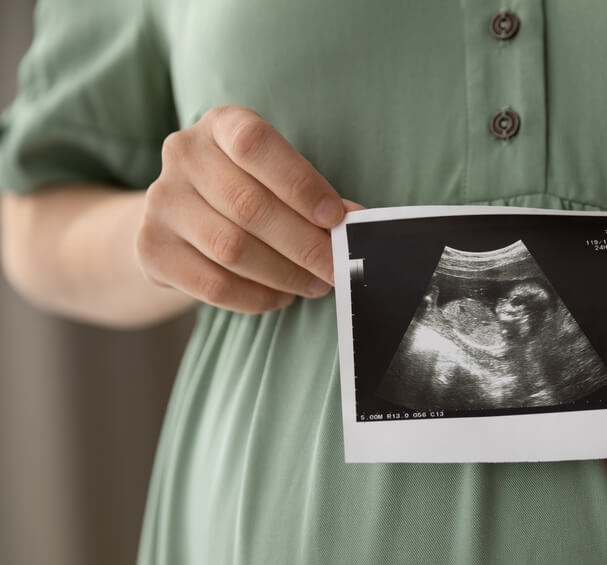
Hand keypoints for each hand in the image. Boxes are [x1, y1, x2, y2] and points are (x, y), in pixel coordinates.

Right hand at [136, 105, 362, 312]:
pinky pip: (212, 284)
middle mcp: (183, 154)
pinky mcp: (151, 248)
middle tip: (337, 267)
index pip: (255, 144)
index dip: (300, 183)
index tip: (337, 218)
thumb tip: (354, 220)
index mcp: (220, 124)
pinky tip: (281, 297)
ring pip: (230, 249)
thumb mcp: (277, 178)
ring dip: (284, 274)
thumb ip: (312, 196)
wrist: (178, 220)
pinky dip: (256, 297)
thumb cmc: (247, 191)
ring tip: (314, 284)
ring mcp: (161, 201)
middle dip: (304, 244)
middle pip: (248, 206)